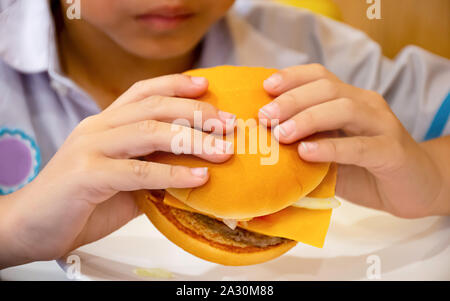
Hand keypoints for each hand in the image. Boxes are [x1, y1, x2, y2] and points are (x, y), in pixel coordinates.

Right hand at [0, 74, 235, 266]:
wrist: (33, 227)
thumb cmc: (82, 202)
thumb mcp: (124, 180)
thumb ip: (152, 168)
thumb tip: (196, 169)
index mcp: (106, 124)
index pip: (143, 92)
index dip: (176, 84)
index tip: (207, 86)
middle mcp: (98, 128)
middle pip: (153, 107)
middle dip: (195, 111)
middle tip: (228, 123)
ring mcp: (90, 148)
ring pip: (148, 132)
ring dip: (192, 140)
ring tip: (223, 150)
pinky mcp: (86, 175)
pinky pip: (137, 171)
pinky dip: (172, 174)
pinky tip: (199, 177)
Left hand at [258, 64, 445, 217]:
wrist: (413, 188)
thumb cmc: (364, 169)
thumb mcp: (329, 152)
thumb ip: (306, 143)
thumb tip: (263, 144)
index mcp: (349, 99)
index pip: (320, 76)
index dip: (292, 77)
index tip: (265, 87)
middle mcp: (366, 105)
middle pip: (327, 89)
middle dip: (291, 100)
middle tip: (265, 117)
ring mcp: (382, 125)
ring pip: (343, 108)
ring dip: (307, 119)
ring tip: (280, 134)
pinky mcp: (392, 152)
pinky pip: (359, 146)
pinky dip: (330, 147)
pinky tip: (307, 152)